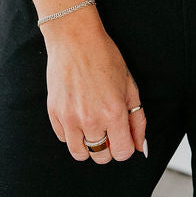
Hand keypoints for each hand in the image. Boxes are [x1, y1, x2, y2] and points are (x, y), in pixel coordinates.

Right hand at [42, 9, 146, 163]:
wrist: (75, 39)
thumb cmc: (105, 58)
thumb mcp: (130, 88)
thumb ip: (137, 120)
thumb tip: (141, 146)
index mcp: (113, 113)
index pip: (122, 152)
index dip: (126, 147)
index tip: (123, 138)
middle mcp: (91, 120)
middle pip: (101, 157)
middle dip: (108, 148)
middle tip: (108, 131)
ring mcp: (70, 118)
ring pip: (80, 153)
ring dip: (89, 145)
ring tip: (92, 127)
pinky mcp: (54, 113)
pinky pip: (64, 139)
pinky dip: (72, 134)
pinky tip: (78, 116)